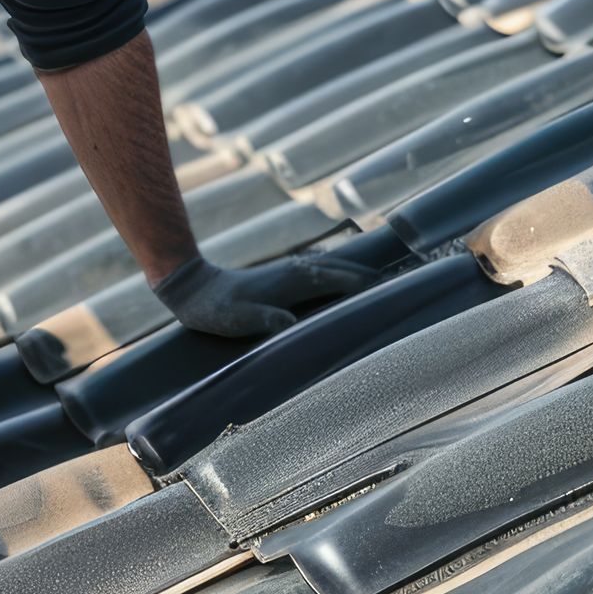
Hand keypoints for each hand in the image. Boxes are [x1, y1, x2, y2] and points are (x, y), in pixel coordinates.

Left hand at [150, 247, 371, 340]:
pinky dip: (336, 276)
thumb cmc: (219, 310)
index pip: (339, 282)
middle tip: (396, 286)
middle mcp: (296, 271)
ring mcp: (289, 270)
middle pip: (341, 271)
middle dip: (367, 278)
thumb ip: (267, 319)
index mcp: (293, 282)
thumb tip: (291, 324)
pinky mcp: (282, 274)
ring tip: (376, 284)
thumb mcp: (241, 319)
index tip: (390, 293)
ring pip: (330, 269)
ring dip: (353, 275)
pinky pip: (319, 272)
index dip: (364, 288)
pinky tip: (339, 283)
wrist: (196, 289)